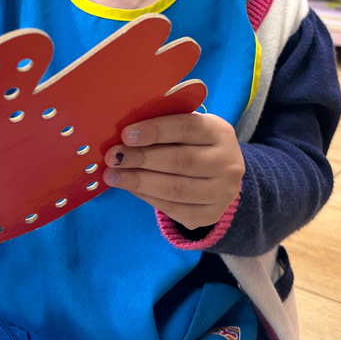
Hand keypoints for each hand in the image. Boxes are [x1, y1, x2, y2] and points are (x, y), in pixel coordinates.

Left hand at [103, 112, 243, 231]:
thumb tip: (125, 133)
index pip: (188, 128)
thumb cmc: (192, 142)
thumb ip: (163, 124)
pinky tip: (130, 188)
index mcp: (220, 132)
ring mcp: (222, 193)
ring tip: (113, 176)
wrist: (221, 174)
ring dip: (139, 182)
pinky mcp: (210, 215)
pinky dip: (147, 197)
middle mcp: (228, 163)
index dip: (156, 131)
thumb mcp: (186, 126)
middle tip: (113, 157)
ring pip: (176, 189)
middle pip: (181, 161)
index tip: (126, 135)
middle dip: (142, 159)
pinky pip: (174, 209)